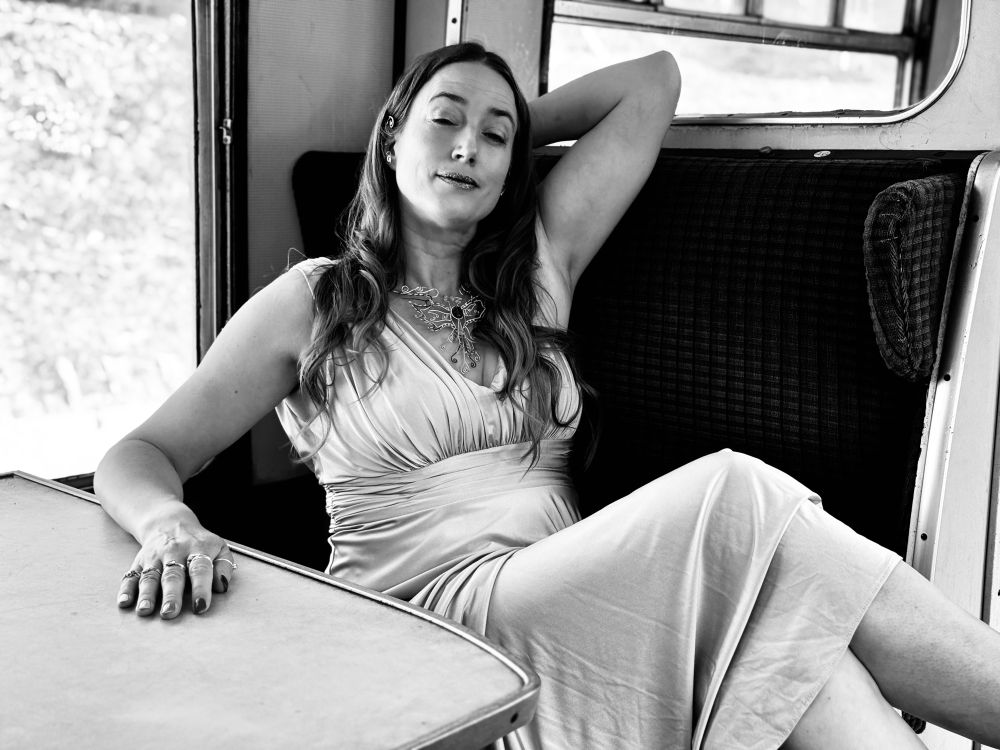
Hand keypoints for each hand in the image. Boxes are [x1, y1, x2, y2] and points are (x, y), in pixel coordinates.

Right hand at [117, 525, 236, 618]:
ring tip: (145, 611)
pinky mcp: (139, 561)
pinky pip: (130, 575)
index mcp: (198, 549)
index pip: (200, 568)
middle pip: (172, 574)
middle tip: (170, 612)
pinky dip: (126, 589)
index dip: (201, 588)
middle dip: (171, 594)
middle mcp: (175, 551)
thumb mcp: (219, 548)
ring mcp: (155, 556)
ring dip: (147, 594)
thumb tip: (222, 586)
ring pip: (150, 576)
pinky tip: (124, 602)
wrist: (170, 522)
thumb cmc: (199, 542)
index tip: (200, 606)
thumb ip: (224, 567)